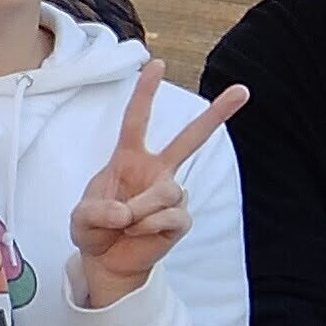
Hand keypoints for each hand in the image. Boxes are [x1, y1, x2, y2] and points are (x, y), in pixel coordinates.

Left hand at [66, 62, 249, 311]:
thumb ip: (97, 211)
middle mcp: (156, 171)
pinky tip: (138, 234)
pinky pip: (171, 216)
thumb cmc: (93, 230)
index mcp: (129, 159)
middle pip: (190, 139)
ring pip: (168, 191)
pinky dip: (148, 227)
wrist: (106, 262)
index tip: (157, 63)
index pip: (137, 120)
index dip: (146, 92)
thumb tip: (126, 212)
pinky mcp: (180, 219)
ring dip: (140, 210)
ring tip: (125, 225)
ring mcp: (171, 194)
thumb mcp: (81, 218)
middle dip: (218, 114)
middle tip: (244, 89)